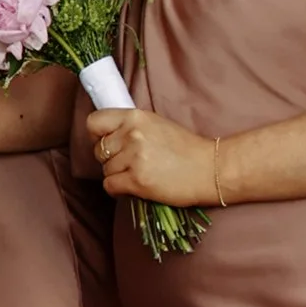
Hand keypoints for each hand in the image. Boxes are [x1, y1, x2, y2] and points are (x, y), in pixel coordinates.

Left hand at [87, 106, 223, 206]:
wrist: (211, 170)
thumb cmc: (186, 148)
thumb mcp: (156, 125)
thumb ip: (131, 126)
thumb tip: (105, 135)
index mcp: (135, 116)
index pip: (94, 122)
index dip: (97, 135)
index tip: (105, 142)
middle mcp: (132, 134)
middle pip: (98, 150)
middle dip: (110, 159)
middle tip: (129, 163)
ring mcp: (134, 157)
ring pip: (105, 170)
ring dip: (117, 175)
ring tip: (139, 174)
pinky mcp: (138, 180)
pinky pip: (110, 186)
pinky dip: (118, 189)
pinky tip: (132, 187)